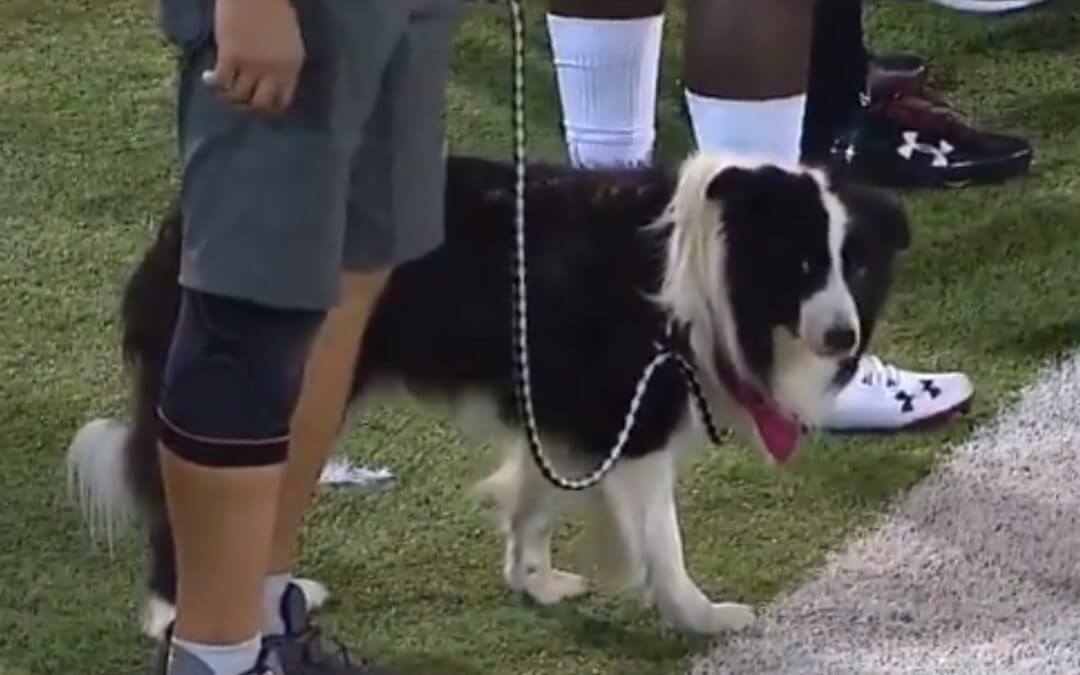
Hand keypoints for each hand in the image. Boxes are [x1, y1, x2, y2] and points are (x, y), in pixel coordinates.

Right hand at [203, 0, 304, 114]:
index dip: (270, 107)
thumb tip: (268, 78)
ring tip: (222, 92)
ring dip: (229, 97)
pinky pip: (221, 81)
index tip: (260, 106)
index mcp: (291, 66)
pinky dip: (213, 83)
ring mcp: (251, 66)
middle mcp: (273, 71)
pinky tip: (208, 78)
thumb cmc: (273, 7)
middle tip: (240, 103)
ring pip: (239, 96)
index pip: (282, 99)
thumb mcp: (288, 39)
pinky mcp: (230, 57)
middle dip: (249, 107)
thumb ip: (281, 60)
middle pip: (260, 103)